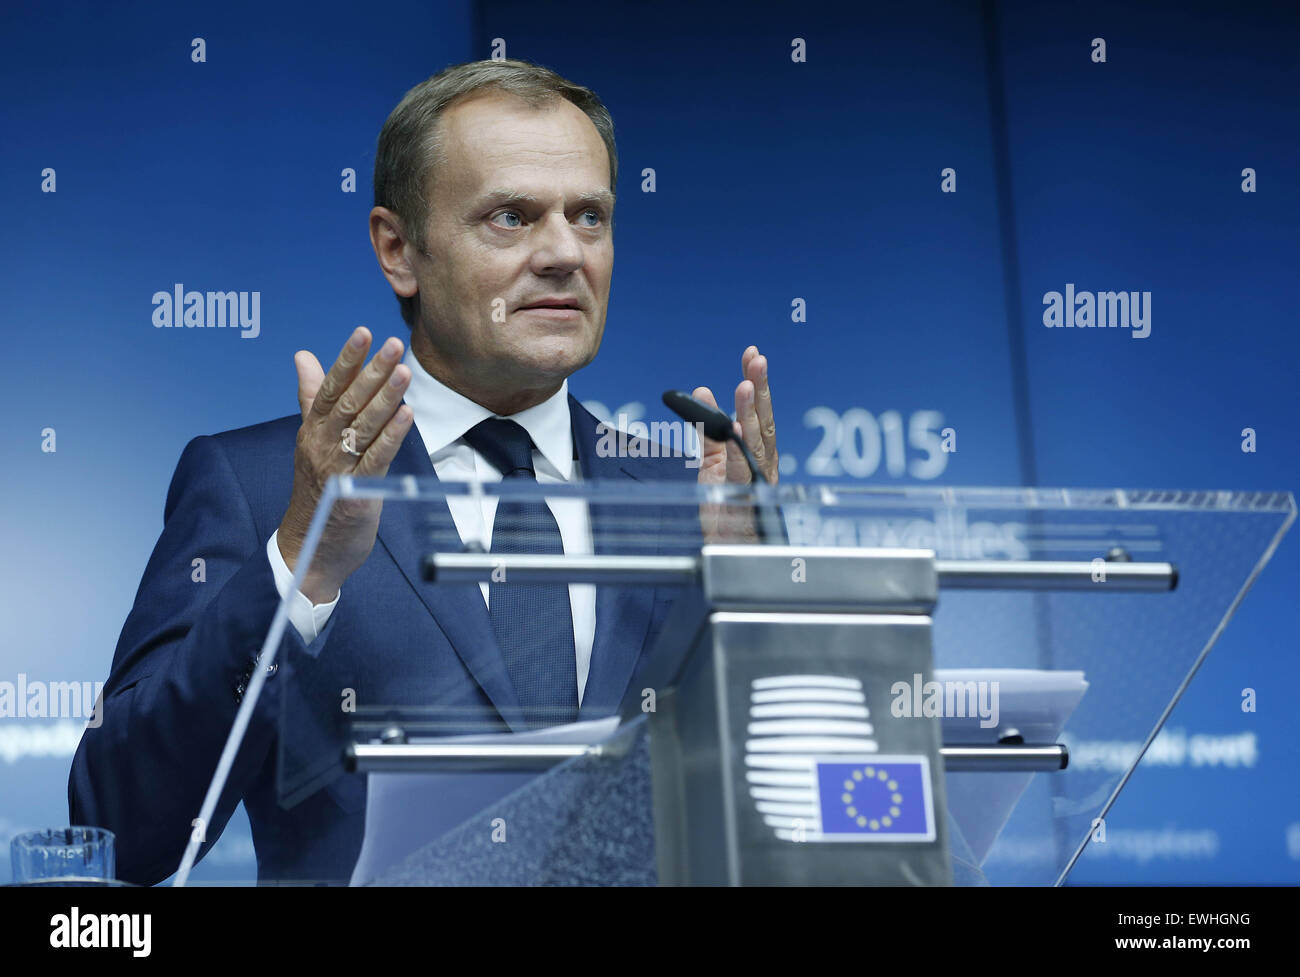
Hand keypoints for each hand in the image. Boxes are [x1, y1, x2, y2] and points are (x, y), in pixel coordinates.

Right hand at [276, 327, 413, 602]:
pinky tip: (406, 415)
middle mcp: (321, 445)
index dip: (346, 359)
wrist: (309, 549)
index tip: (363, 332)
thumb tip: (303, 356)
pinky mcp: (354, 492)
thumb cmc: (316, 490)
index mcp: (312, 430)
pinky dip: (390, 437)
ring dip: (385, 398)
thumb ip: (310, 397)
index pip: (328, 387)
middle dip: (372, 372)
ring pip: (362, 427)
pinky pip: (374, 460)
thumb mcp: (312, 440)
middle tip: (393, 344)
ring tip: (404, 371)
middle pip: (348, 402)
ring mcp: (337, 469)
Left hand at [693, 345, 776, 541]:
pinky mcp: (746, 498)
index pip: (756, 410)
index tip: (752, 355)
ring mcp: (757, 480)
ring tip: (746, 386)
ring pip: (756, 441)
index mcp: (756, 451)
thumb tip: (704, 392)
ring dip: (751, 413)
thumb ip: (709, 430)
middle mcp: (762, 462)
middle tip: (756, 359)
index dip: (755, 382)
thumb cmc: (725, 509)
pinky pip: (743, 469)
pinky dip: (740, 448)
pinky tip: (737, 429)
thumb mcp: (712, 462)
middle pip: (763, 419)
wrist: (727, 550)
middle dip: (760, 388)